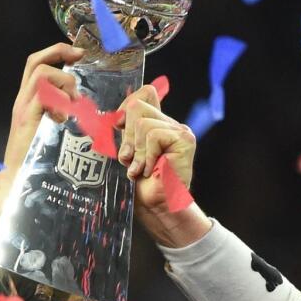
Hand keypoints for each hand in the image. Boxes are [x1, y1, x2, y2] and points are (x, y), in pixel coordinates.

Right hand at [2, 43, 85, 173]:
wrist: (16, 181)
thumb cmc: (37, 161)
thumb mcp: (50, 131)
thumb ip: (60, 115)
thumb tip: (83, 108)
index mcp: (28, 100)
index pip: (37, 64)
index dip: (56, 52)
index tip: (78, 54)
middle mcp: (22, 100)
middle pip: (36, 61)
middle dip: (60, 52)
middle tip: (80, 58)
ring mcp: (22, 109)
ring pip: (42, 74)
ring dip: (64, 83)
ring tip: (72, 104)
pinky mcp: (26, 119)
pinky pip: (43, 95)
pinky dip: (59, 101)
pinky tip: (64, 119)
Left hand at [115, 85, 207, 245]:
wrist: (158, 207)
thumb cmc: (142, 186)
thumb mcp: (128, 152)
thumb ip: (126, 131)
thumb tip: (116, 116)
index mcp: (158, 124)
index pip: (145, 93)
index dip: (127, 105)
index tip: (119, 127)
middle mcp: (171, 124)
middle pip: (138, 106)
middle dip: (127, 136)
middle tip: (130, 159)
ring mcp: (180, 130)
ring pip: (143, 123)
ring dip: (136, 151)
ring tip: (140, 168)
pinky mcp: (184, 139)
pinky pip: (153, 135)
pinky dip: (146, 155)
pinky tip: (150, 170)